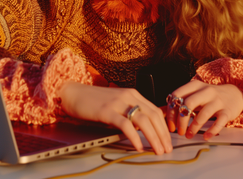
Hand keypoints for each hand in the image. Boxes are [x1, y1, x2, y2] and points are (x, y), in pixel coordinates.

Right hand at [57, 81, 172, 154]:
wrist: (74, 93)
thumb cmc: (94, 100)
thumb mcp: (117, 102)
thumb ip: (129, 110)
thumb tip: (144, 127)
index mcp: (133, 93)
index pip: (155, 110)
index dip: (164, 127)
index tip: (168, 140)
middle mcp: (129, 96)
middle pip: (153, 115)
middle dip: (163, 134)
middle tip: (167, 149)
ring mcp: (118, 102)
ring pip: (143, 120)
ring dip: (153, 137)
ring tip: (157, 150)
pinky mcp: (107, 110)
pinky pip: (125, 124)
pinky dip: (135, 137)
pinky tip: (138, 147)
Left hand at [166, 80, 242, 139]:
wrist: (234, 94)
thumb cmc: (209, 96)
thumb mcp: (194, 94)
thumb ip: (180, 101)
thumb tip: (161, 113)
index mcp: (194, 85)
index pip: (177, 95)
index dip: (170, 111)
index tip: (169, 124)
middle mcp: (205, 91)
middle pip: (188, 104)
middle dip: (180, 120)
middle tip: (178, 131)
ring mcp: (217, 100)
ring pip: (202, 114)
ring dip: (193, 127)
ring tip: (188, 135)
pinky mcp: (227, 111)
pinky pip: (219, 122)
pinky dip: (211, 131)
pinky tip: (205, 136)